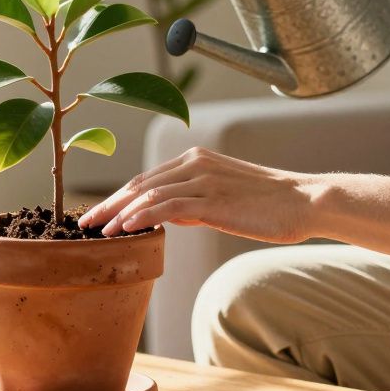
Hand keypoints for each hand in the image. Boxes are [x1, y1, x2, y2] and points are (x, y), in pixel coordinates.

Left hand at [78, 147, 315, 241]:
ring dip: (118, 213)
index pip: (147, 179)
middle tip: (85, 223)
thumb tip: (168, 216)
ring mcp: (202, 179)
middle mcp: (194, 163)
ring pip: (148, 194)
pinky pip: (167, 206)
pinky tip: (125, 229)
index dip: (119, 196)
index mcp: (196, 160)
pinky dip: (141, 217)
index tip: (99, 214)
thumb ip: (194, 204)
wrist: (304, 202)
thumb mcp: (224, 201)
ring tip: (98, 230)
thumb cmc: (269, 206)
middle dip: (109, 204)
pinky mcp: (212, 198)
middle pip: (140, 183)